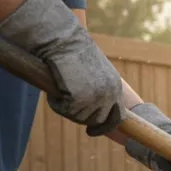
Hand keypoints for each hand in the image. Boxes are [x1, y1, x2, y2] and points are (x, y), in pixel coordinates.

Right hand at [0, 0, 124, 132]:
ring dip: (67, 108)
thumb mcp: (95, 70)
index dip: (103, 125)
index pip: (116, 117)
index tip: (92, 131)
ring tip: (59, 89)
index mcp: (116, 87)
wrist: (63, 40)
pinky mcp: (78, 99)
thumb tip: (92, 106)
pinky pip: (64, 109)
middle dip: (81, 116)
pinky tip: (54, 88)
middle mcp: (109, 95)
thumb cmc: (74, 51)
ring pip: (78, 116)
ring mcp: (95, 98)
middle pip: (96, 120)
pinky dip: (56, 102)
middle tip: (67, 106)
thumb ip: (98, 87)